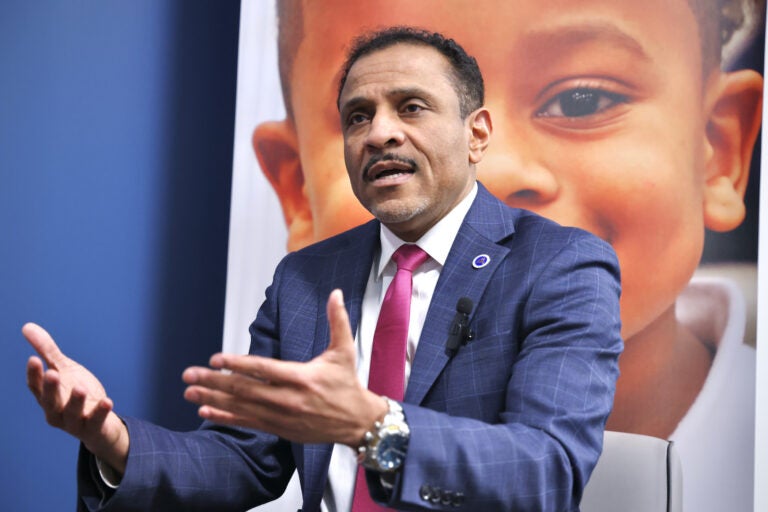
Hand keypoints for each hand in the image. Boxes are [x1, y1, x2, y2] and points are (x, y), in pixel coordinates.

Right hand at [23, 323, 128, 473]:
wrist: (99, 423)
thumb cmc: (75, 393)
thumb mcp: (64, 369)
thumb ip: (47, 351)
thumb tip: (27, 327)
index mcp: (48, 397)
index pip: (36, 387)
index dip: (34, 375)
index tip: (33, 359)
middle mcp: (57, 411)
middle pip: (50, 402)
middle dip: (51, 388)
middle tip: (52, 373)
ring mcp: (74, 422)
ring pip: (72, 414)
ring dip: (75, 402)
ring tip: (80, 388)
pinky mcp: (93, 428)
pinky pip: (96, 422)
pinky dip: (100, 413)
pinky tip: (107, 401)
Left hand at [183, 289, 387, 446]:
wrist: (358, 422)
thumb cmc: (348, 384)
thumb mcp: (344, 351)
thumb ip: (337, 320)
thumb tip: (336, 293)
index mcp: (302, 377)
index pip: (263, 369)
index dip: (238, 364)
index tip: (215, 359)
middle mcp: (288, 399)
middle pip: (245, 389)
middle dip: (214, 381)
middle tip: (189, 374)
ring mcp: (282, 416)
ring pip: (242, 407)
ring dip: (213, 399)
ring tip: (189, 392)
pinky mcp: (280, 428)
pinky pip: (248, 422)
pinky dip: (226, 416)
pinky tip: (206, 411)